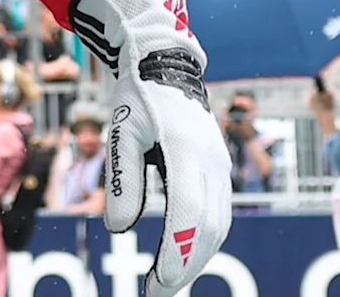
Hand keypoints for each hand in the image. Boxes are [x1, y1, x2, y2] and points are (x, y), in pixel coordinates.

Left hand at [71, 0, 229, 296]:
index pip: (188, 215)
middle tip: (157, 293)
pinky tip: (182, 256)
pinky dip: (204, 240)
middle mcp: (211, 161)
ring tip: (167, 281)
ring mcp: (221, 166)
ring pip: (220, 225)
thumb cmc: (137, 97)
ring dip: (197, 258)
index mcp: (185, 149)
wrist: (165, 64)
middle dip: (186, 267)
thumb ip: (121, 181)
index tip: (155, 283)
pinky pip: (220, 214)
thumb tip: (118, 229)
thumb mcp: (120, 134)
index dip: (175, 254)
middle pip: (210, 229)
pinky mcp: (220, 169)